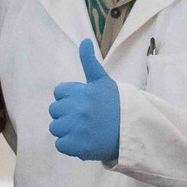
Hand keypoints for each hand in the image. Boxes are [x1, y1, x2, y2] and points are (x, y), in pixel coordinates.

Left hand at [47, 40, 123, 161]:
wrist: (132, 131)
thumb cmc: (117, 105)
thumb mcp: (103, 81)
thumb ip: (90, 62)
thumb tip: (84, 41)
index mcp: (82, 92)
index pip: (59, 93)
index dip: (68, 99)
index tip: (82, 104)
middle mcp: (77, 108)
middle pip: (54, 111)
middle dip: (66, 114)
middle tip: (83, 118)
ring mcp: (76, 128)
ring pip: (55, 128)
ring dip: (66, 130)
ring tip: (83, 130)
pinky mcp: (77, 145)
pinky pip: (60, 144)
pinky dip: (70, 145)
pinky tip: (83, 141)